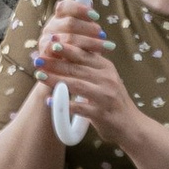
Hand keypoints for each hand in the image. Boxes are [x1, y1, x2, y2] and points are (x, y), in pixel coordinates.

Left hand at [31, 0, 136, 145]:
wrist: (131, 126)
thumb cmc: (112, 100)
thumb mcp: (105, 78)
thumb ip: (89, 65)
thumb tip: (65, 48)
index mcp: (107, 67)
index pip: (83, 54)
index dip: (65, 47)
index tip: (49, 42)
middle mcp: (107, 79)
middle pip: (76, 68)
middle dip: (55, 63)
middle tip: (37, 59)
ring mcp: (105, 96)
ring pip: (76, 85)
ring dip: (55, 80)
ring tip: (39, 76)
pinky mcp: (101, 114)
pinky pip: (78, 108)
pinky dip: (62, 104)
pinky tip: (49, 101)